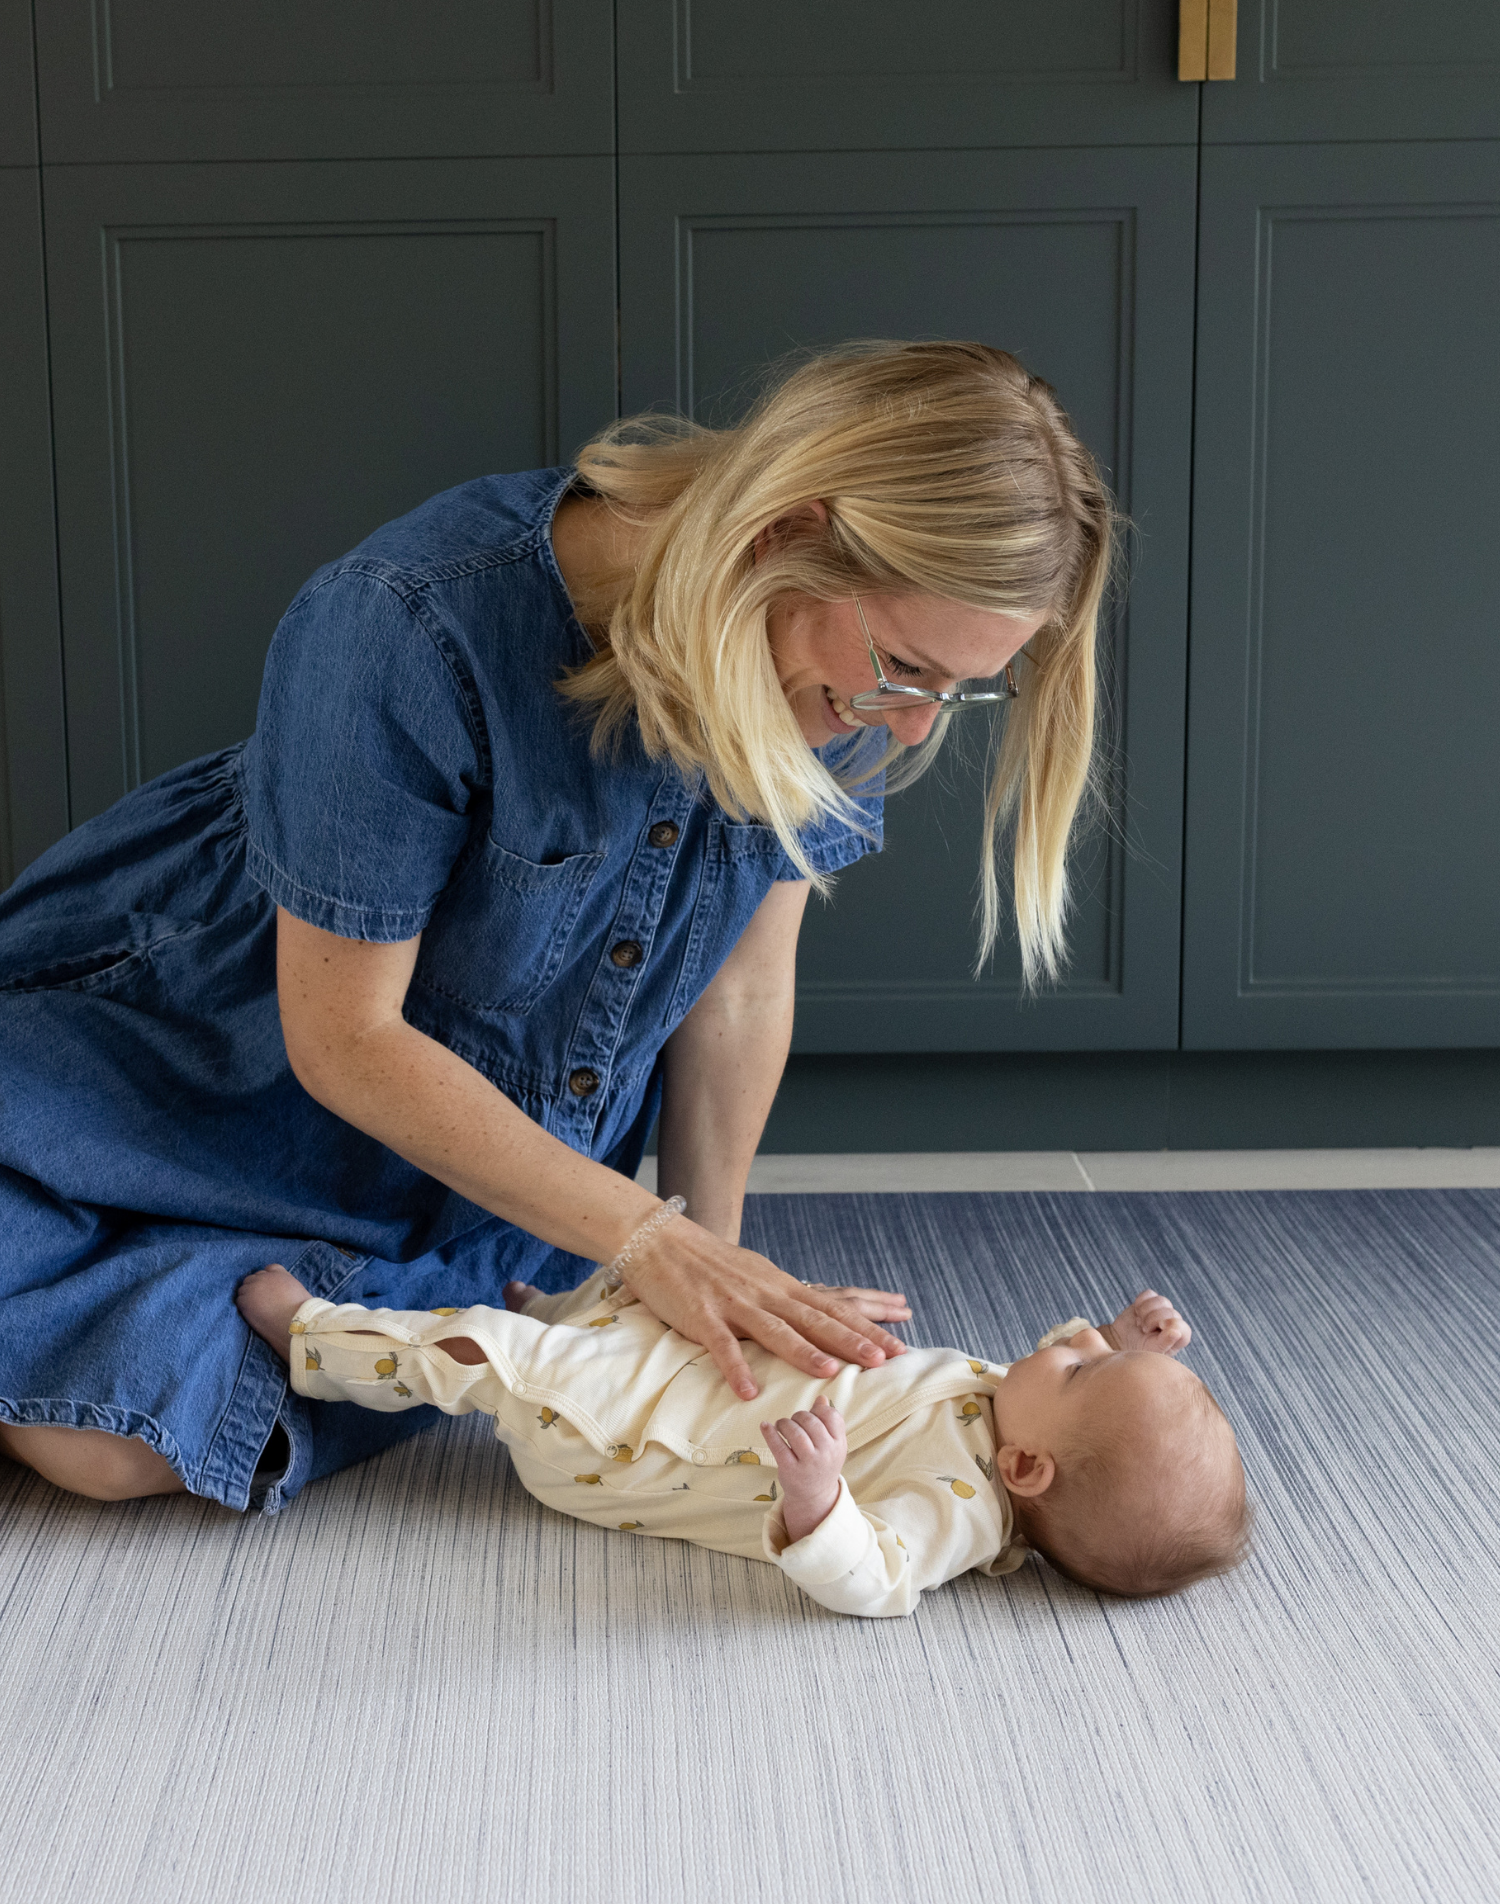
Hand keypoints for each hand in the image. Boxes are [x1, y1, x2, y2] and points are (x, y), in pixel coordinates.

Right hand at [621, 1217, 907, 1401]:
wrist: (659, 1239)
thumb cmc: (707, 1261)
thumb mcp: (755, 1276)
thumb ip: (783, 1298)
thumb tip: (815, 1318)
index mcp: (780, 1286)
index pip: (833, 1308)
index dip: (866, 1327)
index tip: (897, 1344)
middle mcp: (765, 1293)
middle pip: (815, 1319)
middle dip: (852, 1340)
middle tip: (885, 1359)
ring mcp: (733, 1304)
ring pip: (775, 1330)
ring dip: (804, 1351)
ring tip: (831, 1373)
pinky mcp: (700, 1316)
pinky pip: (720, 1346)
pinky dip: (736, 1368)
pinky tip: (749, 1392)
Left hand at [760, 1397, 847, 1542]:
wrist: (815, 1496)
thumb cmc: (822, 1463)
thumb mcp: (831, 1444)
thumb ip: (827, 1421)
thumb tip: (821, 1398)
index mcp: (838, 1443)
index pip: (831, 1416)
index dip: (818, 1410)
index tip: (811, 1415)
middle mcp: (826, 1453)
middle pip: (811, 1422)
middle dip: (798, 1416)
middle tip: (793, 1421)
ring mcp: (808, 1462)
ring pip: (795, 1432)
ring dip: (784, 1423)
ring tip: (781, 1426)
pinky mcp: (790, 1470)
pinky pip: (778, 1447)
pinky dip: (770, 1433)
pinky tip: (765, 1426)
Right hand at [1100, 1289, 1190, 1355]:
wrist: (1120, 1341)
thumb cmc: (1139, 1351)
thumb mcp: (1151, 1350)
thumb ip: (1165, 1343)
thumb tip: (1177, 1332)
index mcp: (1178, 1338)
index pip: (1183, 1328)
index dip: (1171, 1325)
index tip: (1157, 1329)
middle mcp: (1173, 1323)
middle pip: (1171, 1312)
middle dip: (1153, 1320)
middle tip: (1143, 1330)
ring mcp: (1162, 1310)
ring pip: (1161, 1301)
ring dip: (1146, 1311)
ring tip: (1139, 1322)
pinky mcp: (1150, 1301)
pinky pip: (1149, 1294)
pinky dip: (1140, 1302)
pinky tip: (1137, 1312)